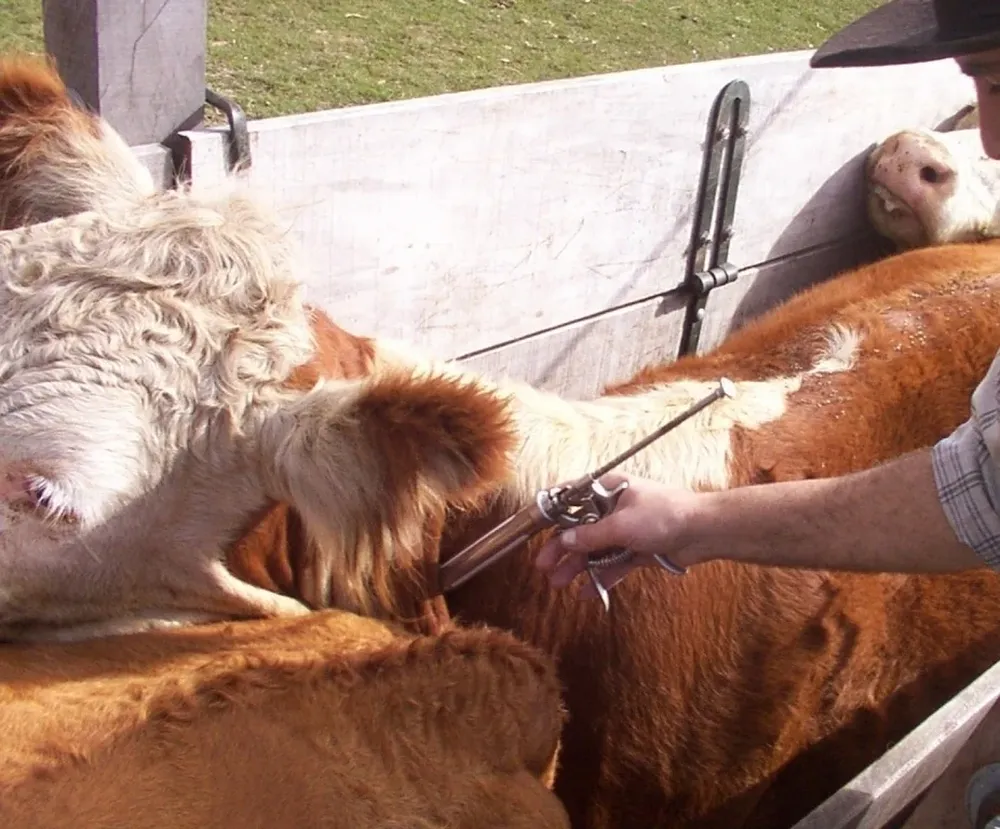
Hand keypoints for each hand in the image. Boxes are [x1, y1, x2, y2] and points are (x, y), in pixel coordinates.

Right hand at [534, 473, 698, 599]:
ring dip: (576, 566)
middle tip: (542, 567)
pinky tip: (586, 593)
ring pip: (593, 550)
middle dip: (560, 549)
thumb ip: (590, 535)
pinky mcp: (636, 550)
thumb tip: (562, 542)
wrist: (704, 531)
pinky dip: (600, 578)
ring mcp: (624, 530)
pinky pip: (612, 565)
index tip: (531, 528)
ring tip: (558, 584)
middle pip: (578, 529)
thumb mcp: (622, 524)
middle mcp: (612, 508)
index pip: (570, 497)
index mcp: (607, 489)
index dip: (551, 512)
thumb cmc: (664, 515)